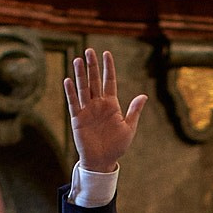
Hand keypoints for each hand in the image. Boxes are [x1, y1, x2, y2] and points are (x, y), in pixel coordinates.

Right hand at [65, 46, 146, 174]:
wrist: (103, 161)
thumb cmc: (117, 146)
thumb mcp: (129, 128)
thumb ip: (134, 111)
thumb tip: (144, 96)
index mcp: (111, 104)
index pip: (109, 81)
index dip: (108, 67)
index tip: (106, 53)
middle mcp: (98, 104)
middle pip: (94, 81)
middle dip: (92, 66)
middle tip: (89, 51)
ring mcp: (87, 110)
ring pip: (83, 89)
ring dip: (80, 75)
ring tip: (78, 60)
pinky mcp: (78, 119)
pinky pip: (74, 103)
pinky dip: (71, 92)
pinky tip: (68, 80)